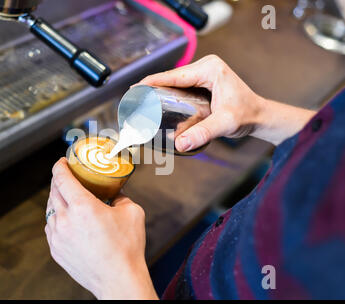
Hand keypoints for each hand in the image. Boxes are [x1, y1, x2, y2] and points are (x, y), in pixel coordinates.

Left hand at [45, 158, 157, 299]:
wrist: (118, 279)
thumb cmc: (126, 248)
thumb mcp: (132, 212)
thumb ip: (121, 197)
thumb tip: (116, 193)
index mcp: (82, 206)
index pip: (62, 178)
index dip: (60, 166)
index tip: (62, 162)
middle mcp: (65, 220)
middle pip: (53, 192)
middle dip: (58, 181)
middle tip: (67, 177)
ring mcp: (58, 236)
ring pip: (49, 210)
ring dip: (56, 200)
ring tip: (67, 198)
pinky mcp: (56, 250)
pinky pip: (50, 228)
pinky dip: (56, 219)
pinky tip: (66, 220)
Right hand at [139, 55, 315, 148]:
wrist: (260, 116)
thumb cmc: (247, 115)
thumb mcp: (225, 123)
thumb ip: (203, 132)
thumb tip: (180, 144)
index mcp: (209, 68)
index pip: (174, 75)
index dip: (152, 81)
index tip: (135, 89)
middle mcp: (206, 66)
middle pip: (171, 77)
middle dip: (152, 87)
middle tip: (135, 100)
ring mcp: (205, 73)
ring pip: (175, 81)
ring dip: (159, 89)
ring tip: (142, 102)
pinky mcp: (204, 81)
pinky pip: (181, 85)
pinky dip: (169, 93)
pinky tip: (158, 101)